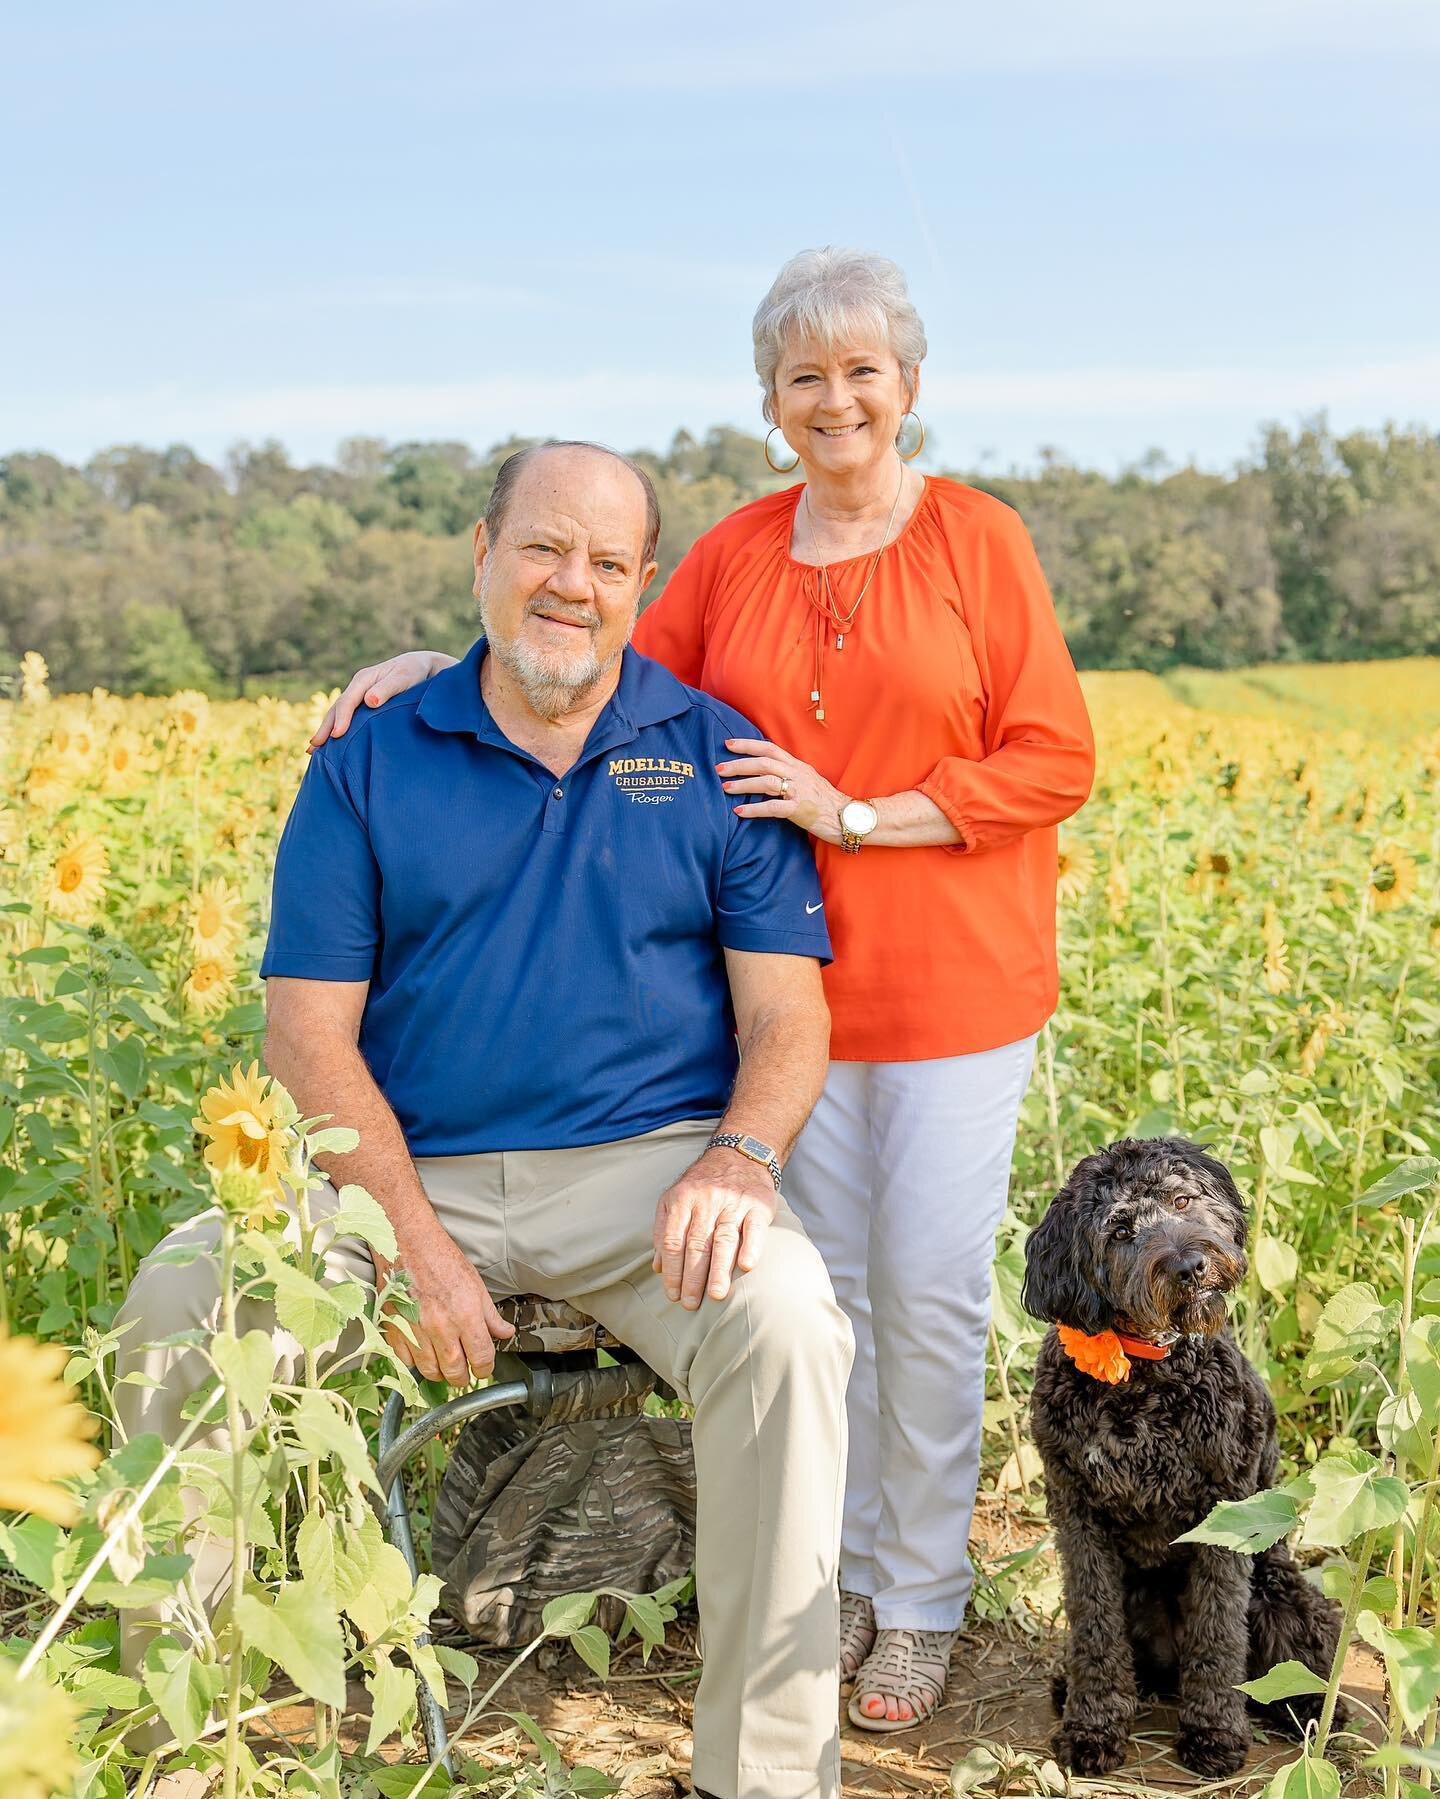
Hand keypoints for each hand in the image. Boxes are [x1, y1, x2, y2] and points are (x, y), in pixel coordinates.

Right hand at [308, 651, 457, 749]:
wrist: (421, 667)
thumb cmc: (414, 673)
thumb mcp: (404, 677)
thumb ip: (388, 688)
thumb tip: (370, 701)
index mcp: (364, 679)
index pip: (348, 701)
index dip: (341, 719)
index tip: (337, 736)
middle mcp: (357, 688)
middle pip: (336, 709)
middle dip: (325, 728)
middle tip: (314, 748)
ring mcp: (358, 696)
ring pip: (337, 715)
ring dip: (325, 732)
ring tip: (313, 751)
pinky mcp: (362, 706)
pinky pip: (346, 718)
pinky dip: (336, 730)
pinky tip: (328, 745)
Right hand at [377, 1227, 514, 1383]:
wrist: (408, 1243)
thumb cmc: (442, 1259)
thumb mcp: (476, 1284)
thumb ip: (490, 1316)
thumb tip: (505, 1334)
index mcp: (466, 1315)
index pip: (481, 1358)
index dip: (485, 1368)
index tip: (483, 1367)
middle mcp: (441, 1326)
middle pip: (455, 1372)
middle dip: (463, 1376)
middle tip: (464, 1369)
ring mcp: (415, 1330)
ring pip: (430, 1371)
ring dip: (440, 1373)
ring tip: (444, 1363)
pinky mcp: (394, 1329)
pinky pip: (406, 1361)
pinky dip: (415, 1362)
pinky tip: (422, 1351)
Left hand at [652, 1149, 778, 1307]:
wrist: (738, 1155)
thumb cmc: (702, 1185)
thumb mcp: (675, 1199)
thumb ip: (664, 1231)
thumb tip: (657, 1267)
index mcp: (682, 1200)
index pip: (674, 1241)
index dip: (672, 1270)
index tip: (673, 1294)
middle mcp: (706, 1200)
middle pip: (697, 1244)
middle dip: (692, 1277)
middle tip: (690, 1303)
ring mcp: (732, 1202)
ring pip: (723, 1239)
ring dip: (718, 1270)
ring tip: (715, 1295)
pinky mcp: (757, 1204)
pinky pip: (753, 1227)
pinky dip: (750, 1247)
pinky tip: (746, 1266)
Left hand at [715, 738, 848, 844]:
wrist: (847, 817)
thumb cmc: (825, 800)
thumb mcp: (807, 779)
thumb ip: (789, 772)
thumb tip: (765, 770)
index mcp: (797, 765)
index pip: (769, 748)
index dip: (748, 744)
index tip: (728, 744)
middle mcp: (797, 774)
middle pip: (763, 762)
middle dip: (738, 764)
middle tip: (718, 768)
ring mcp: (798, 791)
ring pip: (766, 781)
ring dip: (743, 784)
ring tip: (725, 787)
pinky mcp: (799, 810)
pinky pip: (772, 808)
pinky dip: (754, 809)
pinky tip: (739, 812)